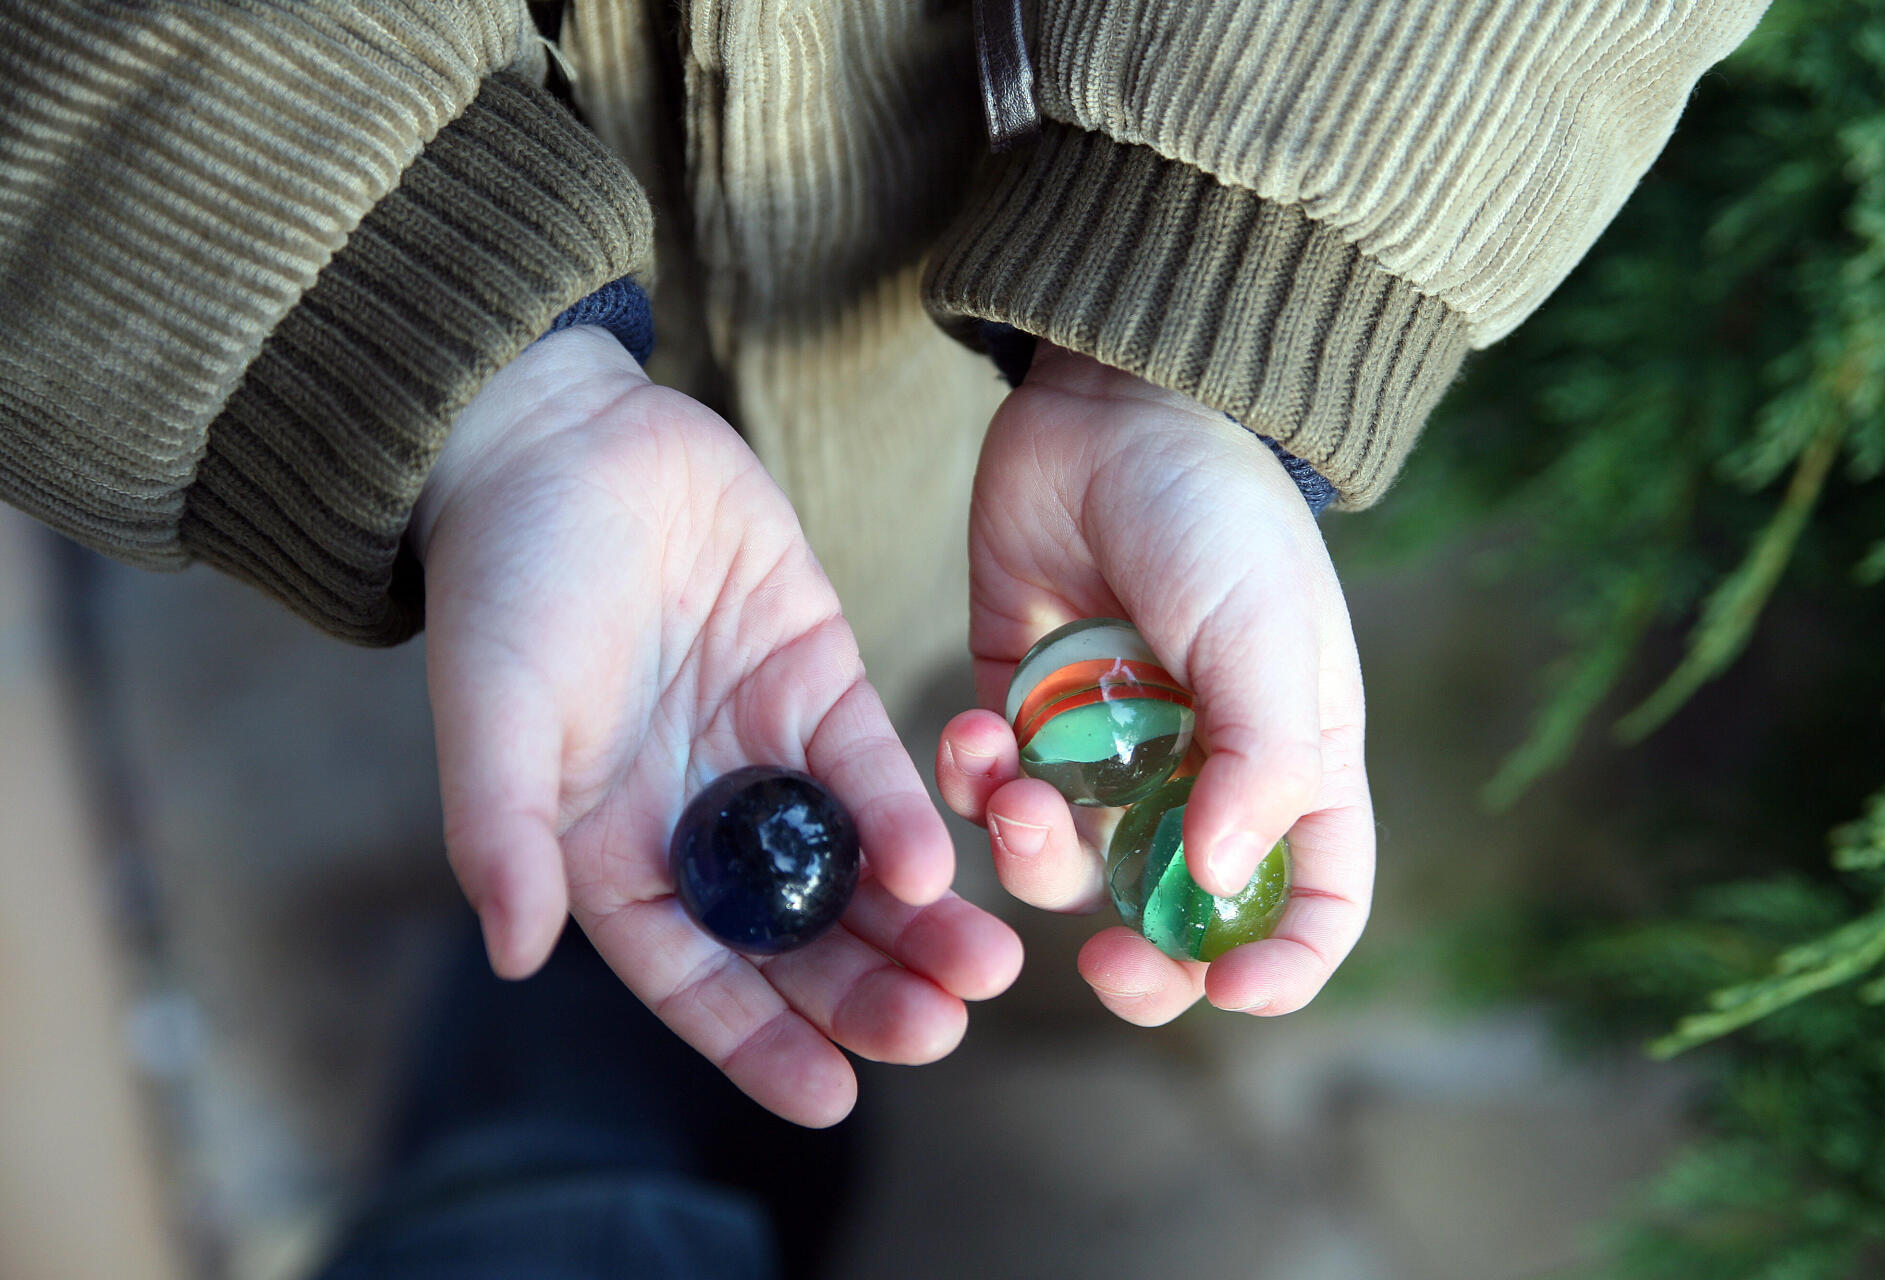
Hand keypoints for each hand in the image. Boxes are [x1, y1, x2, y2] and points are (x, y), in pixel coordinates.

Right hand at [411, 327, 1021, 1126]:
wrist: (564, 439)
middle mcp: (698, 820)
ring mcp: (765, 752)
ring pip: (852, 865)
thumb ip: (501, 834)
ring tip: (984, 972)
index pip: (693, 976)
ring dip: (916, 924)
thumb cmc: (503, 582)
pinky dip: (908, 815)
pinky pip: (875, 766)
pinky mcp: (821, 680)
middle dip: (866, 991)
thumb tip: (512, 953)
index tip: (833, 1099)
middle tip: (941, 1030)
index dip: (759, 1043)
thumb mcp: (491, 712)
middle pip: (795, 935)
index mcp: (612, 851)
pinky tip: (946, 863)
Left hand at [936, 342, 1372, 1024]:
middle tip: (1104, 958)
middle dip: (1141, 953)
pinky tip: (970, 733)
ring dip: (1032, 847)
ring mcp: (1105, 748)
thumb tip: (1220, 883)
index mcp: (1291, 763)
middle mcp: (1200, 773)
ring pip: (1066, 863)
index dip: (1282, 965)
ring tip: (1011, 780)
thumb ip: (1258, 762)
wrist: (1115, 407)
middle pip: (1179, 914)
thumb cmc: (1219, 517)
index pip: (1311, 903)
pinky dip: (972, 782)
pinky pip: (991, 791)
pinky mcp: (1023, 711)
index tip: (1228, 988)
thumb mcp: (1267, 636)